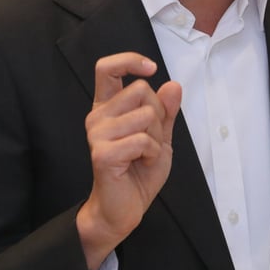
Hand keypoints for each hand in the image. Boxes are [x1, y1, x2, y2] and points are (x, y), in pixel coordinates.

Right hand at [75, 52, 182, 269]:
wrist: (124, 209)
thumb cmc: (138, 172)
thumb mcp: (160, 137)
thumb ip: (165, 112)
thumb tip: (173, 85)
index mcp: (107, 107)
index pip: (107, 68)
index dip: (129, 60)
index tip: (150, 68)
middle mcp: (98, 116)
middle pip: (140, 90)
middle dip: (157, 114)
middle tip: (150, 138)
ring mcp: (97, 134)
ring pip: (145, 114)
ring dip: (156, 137)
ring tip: (144, 154)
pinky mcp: (102, 153)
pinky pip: (142, 139)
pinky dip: (151, 152)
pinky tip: (141, 162)